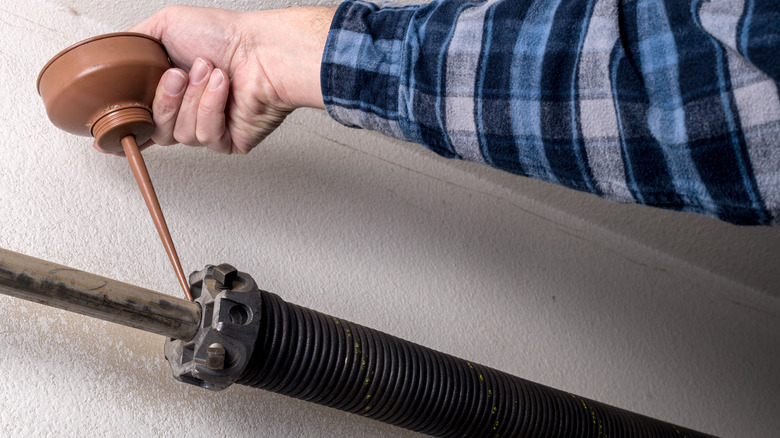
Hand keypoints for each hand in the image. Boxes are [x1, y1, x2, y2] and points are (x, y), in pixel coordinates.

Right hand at [95, 6, 334, 154]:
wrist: (262, 48)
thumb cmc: (225, 34)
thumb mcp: (164, 26)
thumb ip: (134, 46)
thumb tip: (112, 60)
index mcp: (174, 91)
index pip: (144, 119)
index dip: (129, 124)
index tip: (110, 129)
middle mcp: (191, 112)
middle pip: (156, 131)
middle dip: (165, 101)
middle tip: (179, 73)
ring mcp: (211, 128)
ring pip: (180, 135)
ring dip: (193, 99)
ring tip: (210, 70)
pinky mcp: (231, 142)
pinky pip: (206, 136)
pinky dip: (212, 107)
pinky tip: (224, 86)